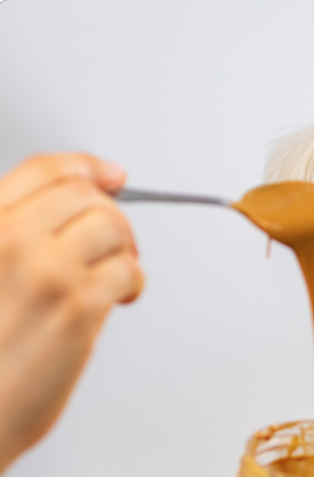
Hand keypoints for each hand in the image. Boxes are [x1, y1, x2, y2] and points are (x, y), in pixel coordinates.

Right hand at [0, 153, 143, 471]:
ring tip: (117, 277)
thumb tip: (68, 218)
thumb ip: (11, 243)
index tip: (111, 176)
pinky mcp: (76, 305)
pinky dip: (134, 281)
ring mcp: (42, 269)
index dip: (86, 167)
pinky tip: (121, 298)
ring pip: (112, 225)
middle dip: (112, 215)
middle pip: (84, 194)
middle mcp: (6, 238)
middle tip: (117, 245)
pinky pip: (127, 270)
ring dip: (126, 248)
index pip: (41, 170)